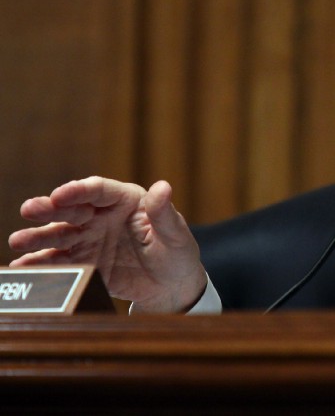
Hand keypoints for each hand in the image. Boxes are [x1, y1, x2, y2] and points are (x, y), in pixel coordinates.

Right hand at [9, 176, 207, 312]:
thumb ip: (164, 214)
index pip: (99, 191)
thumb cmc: (177, 253)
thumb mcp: (176, 234)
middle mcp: (102, 216)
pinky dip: (41, 265)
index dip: (78, 191)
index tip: (60, 195)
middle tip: (29, 210)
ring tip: (18, 241)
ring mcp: (90, 240)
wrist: (172, 286)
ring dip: (38, 237)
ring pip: (60, 235)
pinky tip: (23, 266)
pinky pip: (59, 263)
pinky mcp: (84, 264)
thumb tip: (163, 186)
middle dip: (50, 209)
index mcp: (126, 201)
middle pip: (72, 209)